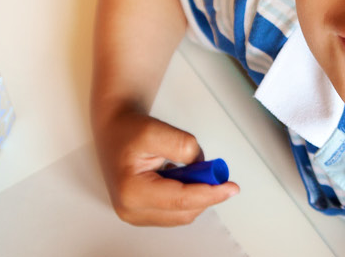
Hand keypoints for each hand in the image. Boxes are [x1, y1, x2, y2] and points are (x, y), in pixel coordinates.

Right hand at [94, 111, 240, 225]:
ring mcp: (135, 215)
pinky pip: (175, 212)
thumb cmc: (127, 130)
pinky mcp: (142, 214)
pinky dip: (185, 197)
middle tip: (211, 170)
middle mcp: (130, 209)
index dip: (210, 194)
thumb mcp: (156, 130)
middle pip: (184, 211)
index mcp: (131, 191)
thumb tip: (203, 168)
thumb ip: (183, 147)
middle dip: (203, 192)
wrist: (114, 130)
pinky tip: (179, 179)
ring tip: (186, 169)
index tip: (230, 187)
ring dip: (194, 194)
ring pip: (182, 214)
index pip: (181, 200)